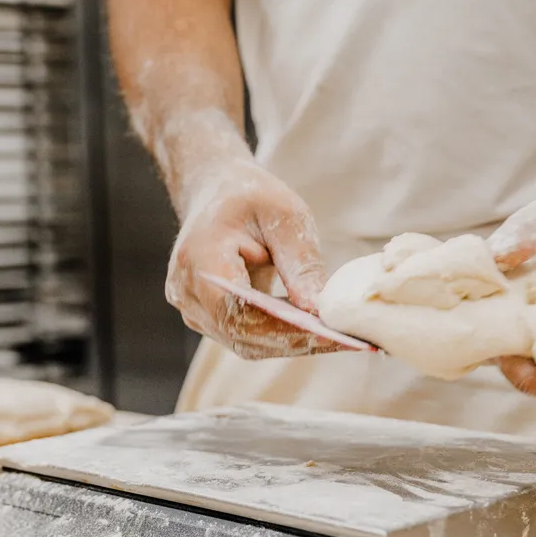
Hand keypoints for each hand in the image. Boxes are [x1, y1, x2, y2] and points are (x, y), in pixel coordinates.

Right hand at [166, 160, 340, 358]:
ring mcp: (193, 308)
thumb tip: (318, 310)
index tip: (327, 331)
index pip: (236, 310)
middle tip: (348, 341)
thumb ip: (300, 262)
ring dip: (291, 343)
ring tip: (339, 338)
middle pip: (241, 334)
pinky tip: (316, 331)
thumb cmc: (250, 197)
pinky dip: (281, 336)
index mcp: (200, 258)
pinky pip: (245, 336)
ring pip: (245, 342)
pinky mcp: (207, 317)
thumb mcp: (285, 215)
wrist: (217, 192)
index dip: (281, 327)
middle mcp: (187, 291)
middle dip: (295, 341)